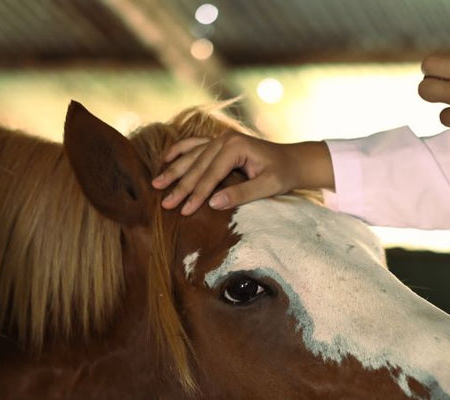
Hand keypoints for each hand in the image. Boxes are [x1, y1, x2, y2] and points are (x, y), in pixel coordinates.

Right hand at [153, 132, 333, 214]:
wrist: (293, 160)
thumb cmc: (283, 174)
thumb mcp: (267, 186)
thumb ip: (241, 194)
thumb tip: (213, 204)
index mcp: (236, 146)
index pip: (211, 175)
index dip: (197, 194)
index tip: (184, 211)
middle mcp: (225, 138)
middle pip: (197, 166)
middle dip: (180, 186)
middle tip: (165, 204)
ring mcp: (220, 138)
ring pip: (192, 156)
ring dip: (174, 170)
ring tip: (156, 184)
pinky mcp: (219, 141)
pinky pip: (194, 145)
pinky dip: (179, 151)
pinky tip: (165, 159)